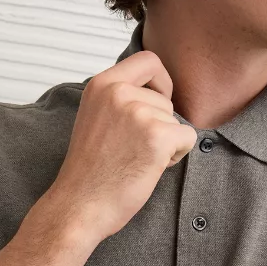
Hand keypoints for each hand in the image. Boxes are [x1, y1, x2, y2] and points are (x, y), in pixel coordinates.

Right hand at [48, 49, 197, 245]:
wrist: (79, 206)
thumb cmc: (89, 173)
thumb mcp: (95, 119)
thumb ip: (118, 101)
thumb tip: (154, 95)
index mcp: (101, 84)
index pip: (148, 60)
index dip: (161, 81)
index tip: (157, 101)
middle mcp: (118, 92)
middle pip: (165, 99)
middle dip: (159, 125)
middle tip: (134, 150)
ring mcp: (138, 113)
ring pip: (175, 121)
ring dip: (165, 143)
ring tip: (136, 161)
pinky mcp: (157, 136)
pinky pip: (187, 138)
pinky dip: (176, 155)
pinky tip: (150, 168)